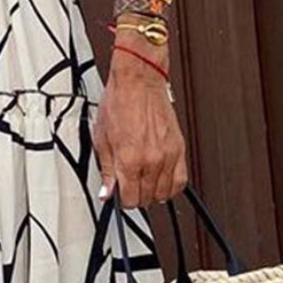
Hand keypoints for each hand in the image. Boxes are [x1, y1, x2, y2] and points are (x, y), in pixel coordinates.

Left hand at [91, 36, 187, 208]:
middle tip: (129, 185)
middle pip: (147, 198)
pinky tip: (161, 180)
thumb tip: (108, 192)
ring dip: (153, 192)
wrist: (139, 82)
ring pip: (165, 193)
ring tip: (144, 182)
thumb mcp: (102, 140)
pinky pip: (181, 180)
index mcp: (129, 160)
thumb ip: (107, 170)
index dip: (122, 200)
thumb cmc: (119, 104)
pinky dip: (171, 185)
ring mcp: (168, 155)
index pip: (130, 199)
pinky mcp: (179, 148)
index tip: (119, 194)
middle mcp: (151, 160)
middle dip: (136, 196)